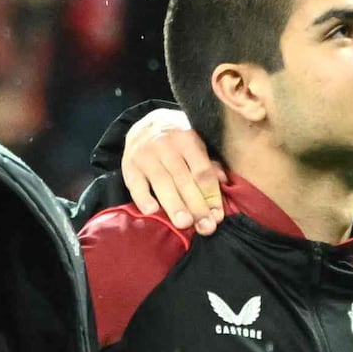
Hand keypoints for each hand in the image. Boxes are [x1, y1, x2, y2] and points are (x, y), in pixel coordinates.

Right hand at [121, 105, 224, 228]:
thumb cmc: (179, 140)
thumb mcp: (197, 143)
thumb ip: (210, 163)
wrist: (146, 124)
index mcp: (187, 138)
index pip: (202, 171)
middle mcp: (165, 144)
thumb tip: (223, 182)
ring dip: (174, 205)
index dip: (211, 195)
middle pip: (183, 179)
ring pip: (162, 183)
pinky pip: (135, 184)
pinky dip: (143, 198)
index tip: (217, 216)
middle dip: (196, 206)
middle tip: (205, 227)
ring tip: (184, 224)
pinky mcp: (129, 164)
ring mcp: (145, 154)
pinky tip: (153, 211)